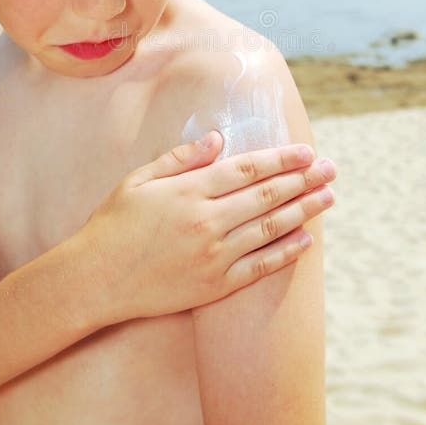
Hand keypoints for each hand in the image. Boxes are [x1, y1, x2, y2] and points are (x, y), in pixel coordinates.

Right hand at [80, 130, 335, 323]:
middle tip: (331, 169)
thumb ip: (180, 159)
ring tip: (328, 198)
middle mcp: (207, 221)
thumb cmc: (113, 224)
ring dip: (305, 211)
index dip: (282, 159)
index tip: (307, 152)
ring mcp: (213, 256)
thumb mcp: (139, 180)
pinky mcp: (213, 286)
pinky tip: (306, 240)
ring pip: (270, 228)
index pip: (248, 169)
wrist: (94, 280)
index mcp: (189, 191)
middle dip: (304, 180)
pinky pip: (259, 267)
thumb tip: (217, 138)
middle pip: (268, 196)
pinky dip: (285, 252)